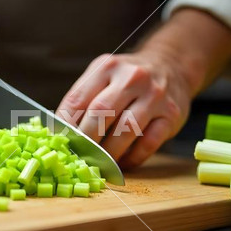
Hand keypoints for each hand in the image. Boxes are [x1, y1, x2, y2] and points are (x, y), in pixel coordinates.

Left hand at [56, 51, 191, 167]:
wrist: (171, 67)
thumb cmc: (127, 79)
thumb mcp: (103, 76)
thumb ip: (83, 100)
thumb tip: (59, 133)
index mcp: (107, 67)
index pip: (78, 99)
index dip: (65, 125)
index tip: (59, 142)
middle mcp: (132, 78)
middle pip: (101, 113)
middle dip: (86, 140)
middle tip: (78, 156)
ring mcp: (154, 96)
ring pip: (125, 130)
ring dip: (108, 153)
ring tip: (99, 164)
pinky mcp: (171, 115)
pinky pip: (149, 143)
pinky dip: (132, 158)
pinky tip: (122, 163)